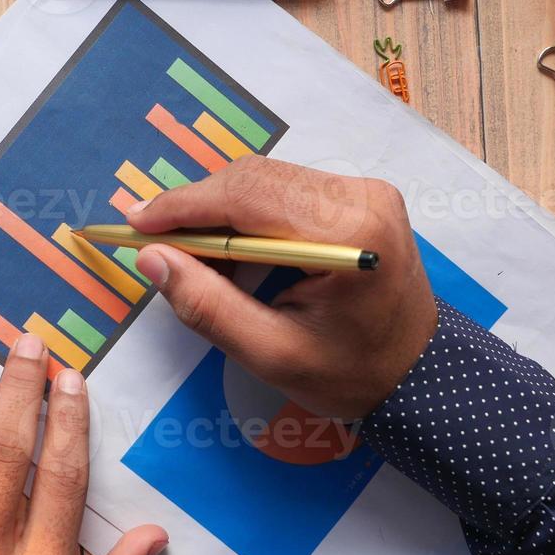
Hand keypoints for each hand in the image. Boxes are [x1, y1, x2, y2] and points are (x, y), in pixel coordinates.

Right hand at [129, 157, 437, 421]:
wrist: (419, 376)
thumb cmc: (351, 375)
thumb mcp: (271, 353)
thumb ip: (208, 305)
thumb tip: (152, 258)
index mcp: (347, 236)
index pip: (247, 197)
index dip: (184, 207)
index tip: (135, 223)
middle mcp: (361, 198)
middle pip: (254, 179)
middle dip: (196, 206)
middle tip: (150, 238)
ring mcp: (365, 191)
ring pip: (266, 178)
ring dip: (219, 207)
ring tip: (184, 247)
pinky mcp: (361, 196)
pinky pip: (286, 187)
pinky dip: (247, 210)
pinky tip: (225, 244)